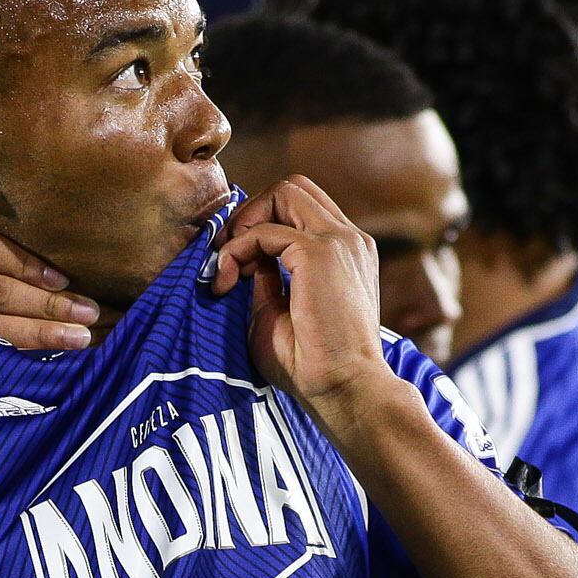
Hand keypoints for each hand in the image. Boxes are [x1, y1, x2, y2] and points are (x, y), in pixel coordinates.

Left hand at [211, 176, 389, 412]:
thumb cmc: (312, 365)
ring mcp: (340, 241)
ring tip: (228, 268)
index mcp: (346, 253)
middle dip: (251, 211)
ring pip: (283, 192)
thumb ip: (266, 278)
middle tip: (229, 254)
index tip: (239, 264)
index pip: (302, 208)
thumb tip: (242, 258)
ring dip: (244, 223)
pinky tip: (229, 283)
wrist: (344, 390)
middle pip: (292, 187)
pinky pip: (264, 231)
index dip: (262, 223)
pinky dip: (237, 250)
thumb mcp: (279, 310)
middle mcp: (349, 239)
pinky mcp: (320, 253)